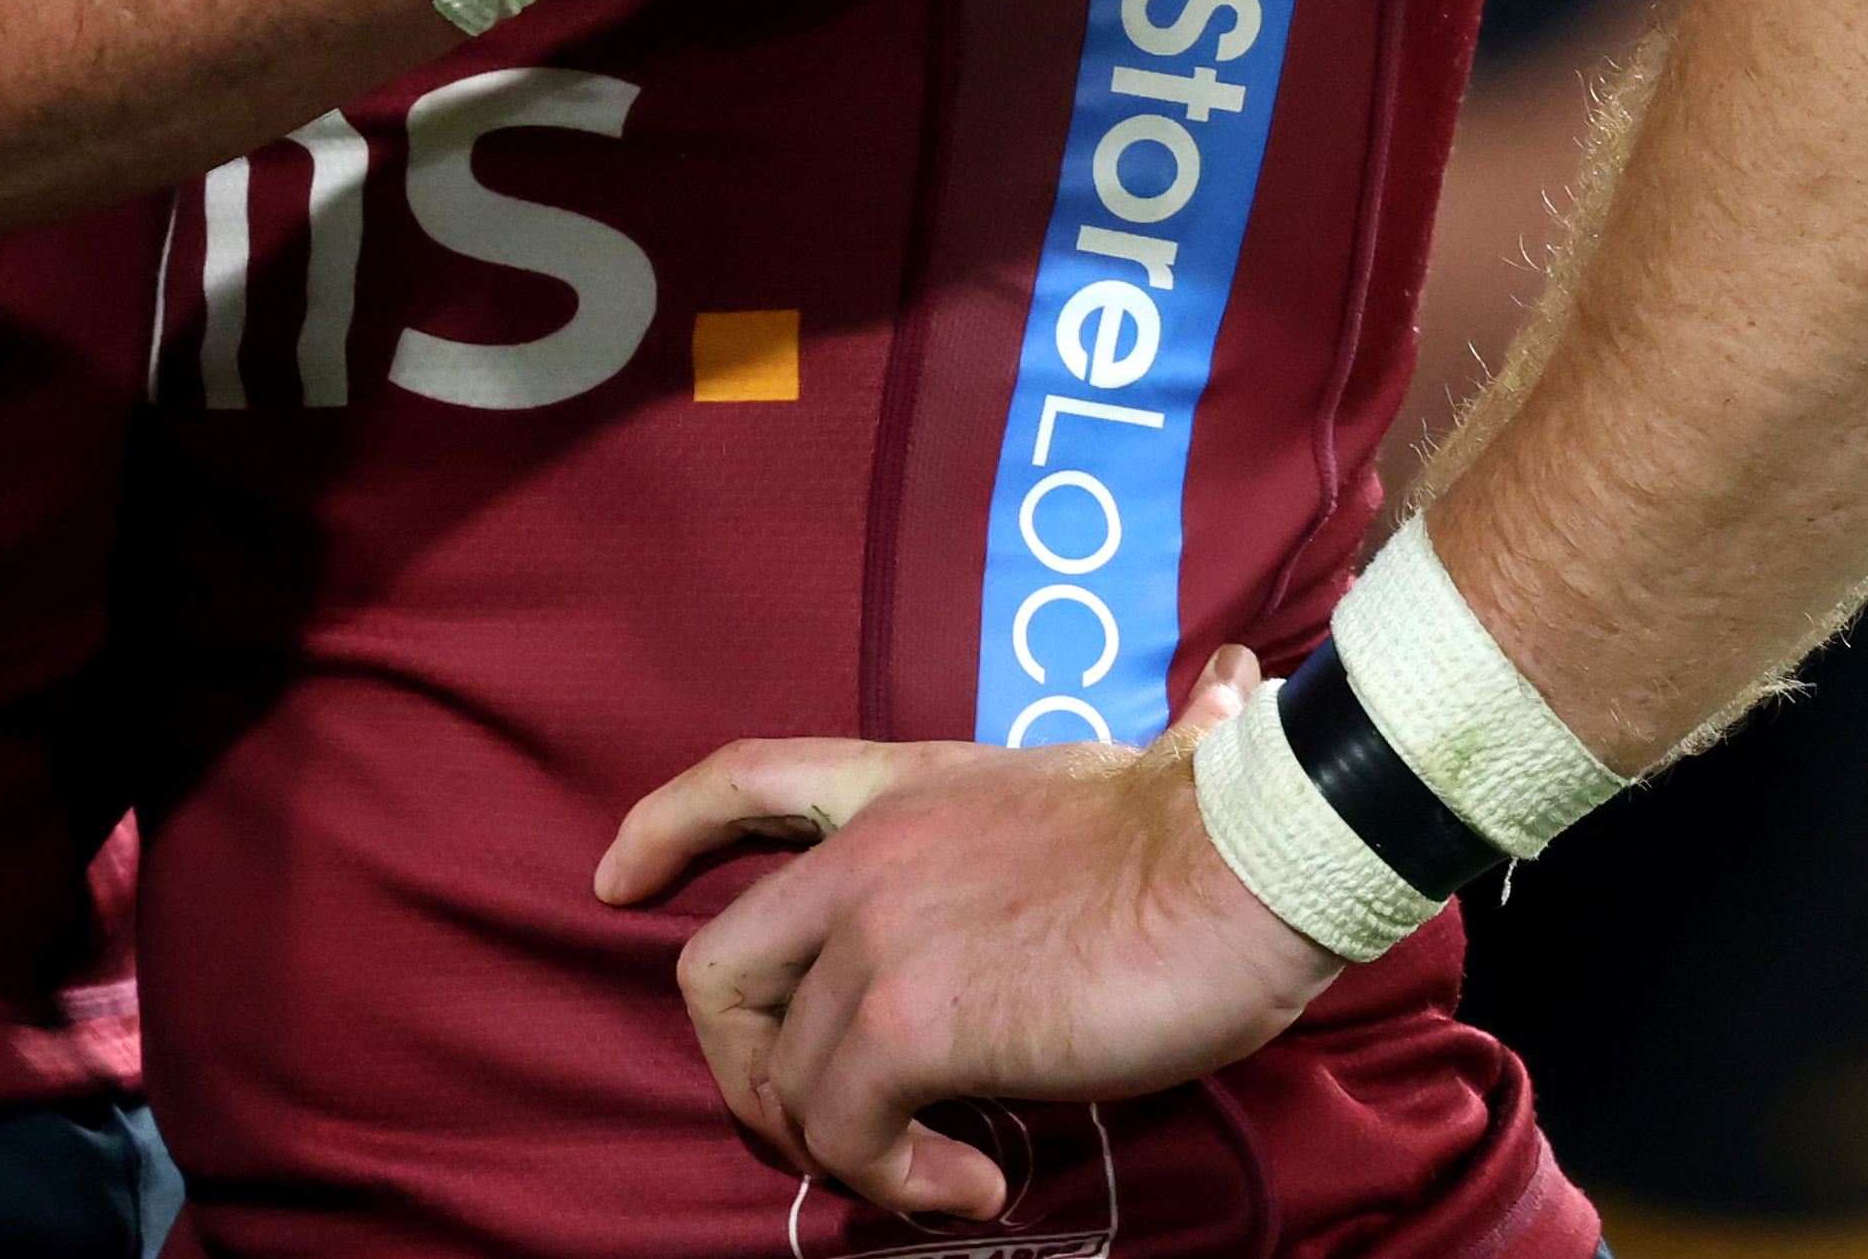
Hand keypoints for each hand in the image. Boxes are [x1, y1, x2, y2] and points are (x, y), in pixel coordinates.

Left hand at [598, 654, 1343, 1219]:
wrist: (1251, 861)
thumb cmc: (1219, 824)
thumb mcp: (1141, 763)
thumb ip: (1149, 738)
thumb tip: (1223, 686)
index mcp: (907, 786)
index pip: (743, 781)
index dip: (664, 833)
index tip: (616, 881)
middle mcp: (866, 856)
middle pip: (716, 967)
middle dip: (741, 1067)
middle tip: (820, 1123)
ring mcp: (879, 938)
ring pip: (781, 1076)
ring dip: (843, 1148)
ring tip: (934, 1169)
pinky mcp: (914, 1022)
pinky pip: (845, 1132)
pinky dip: (895, 1178)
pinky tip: (971, 1181)